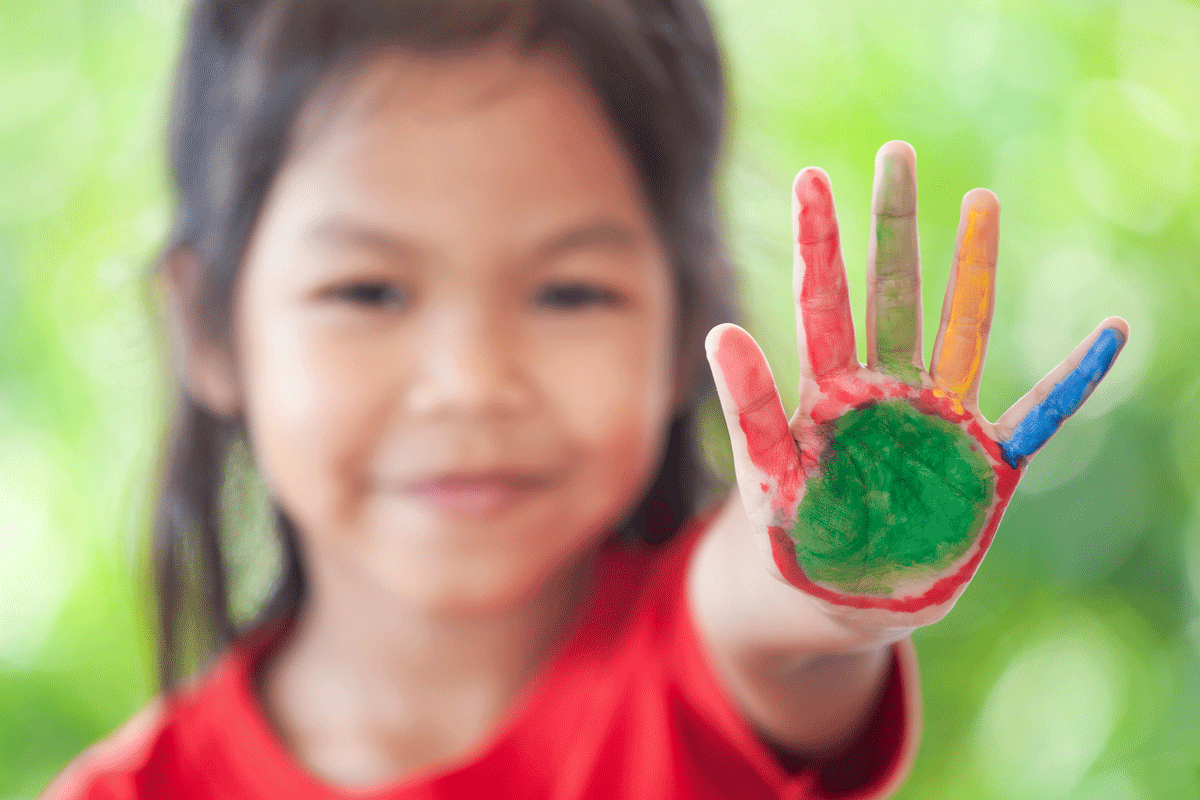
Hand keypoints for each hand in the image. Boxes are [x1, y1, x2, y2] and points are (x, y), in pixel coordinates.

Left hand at [705, 141, 1128, 628]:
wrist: (839, 601)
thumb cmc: (798, 541)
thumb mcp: (768, 482)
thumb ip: (753, 414)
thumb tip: (719, 328)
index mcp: (828, 398)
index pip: (822, 306)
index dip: (820, 244)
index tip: (812, 179)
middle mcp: (885, 395)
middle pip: (891, 296)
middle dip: (892, 228)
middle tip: (895, 156)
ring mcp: (937, 424)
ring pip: (960, 334)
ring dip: (972, 272)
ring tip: (981, 201)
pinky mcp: (983, 466)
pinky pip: (1038, 417)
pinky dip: (1073, 380)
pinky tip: (1108, 335)